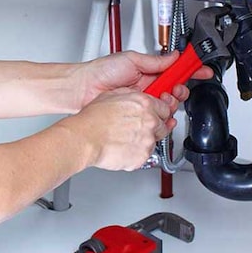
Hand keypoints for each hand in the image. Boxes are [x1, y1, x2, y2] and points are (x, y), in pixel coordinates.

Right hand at [62, 87, 176, 170]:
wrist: (85, 139)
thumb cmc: (93, 119)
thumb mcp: (112, 95)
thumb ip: (131, 95)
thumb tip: (136, 96)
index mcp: (144, 104)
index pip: (166, 108)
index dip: (160, 112)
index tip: (157, 114)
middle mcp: (150, 121)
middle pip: (164, 125)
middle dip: (154, 126)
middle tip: (137, 128)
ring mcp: (148, 140)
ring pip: (155, 141)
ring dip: (144, 140)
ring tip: (125, 138)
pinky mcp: (143, 157)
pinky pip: (144, 155)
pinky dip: (136, 153)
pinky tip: (123, 147)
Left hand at [74, 50, 212, 107]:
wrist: (84, 89)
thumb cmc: (101, 72)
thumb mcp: (132, 59)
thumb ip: (155, 61)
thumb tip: (174, 56)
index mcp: (149, 70)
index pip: (175, 70)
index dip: (191, 70)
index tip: (202, 69)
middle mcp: (148, 86)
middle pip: (176, 89)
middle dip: (181, 89)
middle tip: (174, 89)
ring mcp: (144, 101)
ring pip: (169, 104)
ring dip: (170, 102)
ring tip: (160, 98)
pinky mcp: (138, 114)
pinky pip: (157, 117)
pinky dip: (163, 116)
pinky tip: (159, 113)